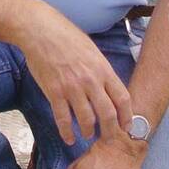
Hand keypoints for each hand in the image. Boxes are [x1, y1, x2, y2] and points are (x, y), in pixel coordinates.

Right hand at [18, 2, 132, 144]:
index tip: (126, 126)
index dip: (127, 116)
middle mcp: (90, 81)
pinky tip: (68, 138)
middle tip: (109, 138)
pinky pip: (63, 119)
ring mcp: (72, 88)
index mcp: (103, 69)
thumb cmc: (66, 37)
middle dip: (111, 131)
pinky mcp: (54, 92)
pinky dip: (66, 132)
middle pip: (108, 114)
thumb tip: (108, 88)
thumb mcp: (92, 50)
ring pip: (86, 120)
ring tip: (88, 135)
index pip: (122, 98)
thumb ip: (101, 70)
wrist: (41, 31)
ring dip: (88, 132)